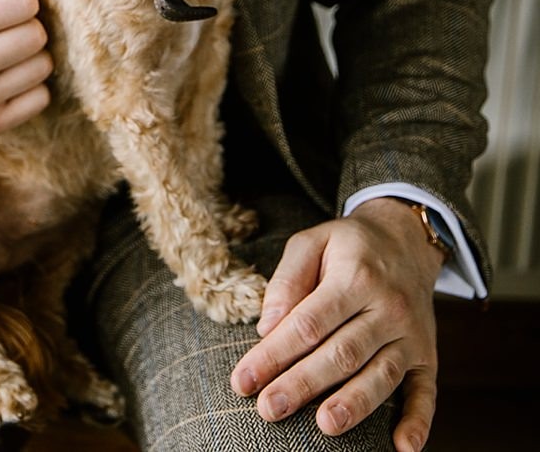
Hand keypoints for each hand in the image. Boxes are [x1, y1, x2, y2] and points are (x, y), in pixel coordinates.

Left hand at [231, 198, 444, 451]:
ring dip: (353, 405)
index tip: (243, 381)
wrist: (406, 240)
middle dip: (302, 384)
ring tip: (324, 426)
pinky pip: (427, 392)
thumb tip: (266, 327)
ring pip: (381, 375)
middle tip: (268, 409)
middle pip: (342, 353)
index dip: (273, 354)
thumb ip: (287, 279)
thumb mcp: (313, 241)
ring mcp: (411, 335)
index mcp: (355, 276)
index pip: (308, 323)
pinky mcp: (427, 356)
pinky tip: (403, 448)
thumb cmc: (349, 246)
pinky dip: (418, 422)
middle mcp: (388, 307)